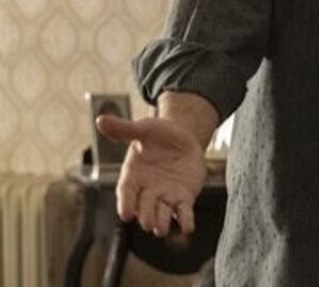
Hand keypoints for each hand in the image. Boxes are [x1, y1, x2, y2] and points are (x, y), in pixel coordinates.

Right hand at [96, 114, 207, 237]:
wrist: (183, 137)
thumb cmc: (159, 134)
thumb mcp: (143, 129)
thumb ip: (124, 129)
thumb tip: (100, 120)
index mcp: (133, 175)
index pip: (126, 192)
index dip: (125, 203)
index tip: (125, 214)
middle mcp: (147, 189)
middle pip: (144, 206)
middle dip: (145, 215)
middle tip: (147, 224)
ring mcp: (165, 195)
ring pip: (162, 212)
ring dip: (161, 221)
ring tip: (161, 229)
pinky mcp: (183, 197)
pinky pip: (183, 211)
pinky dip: (185, 220)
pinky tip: (187, 228)